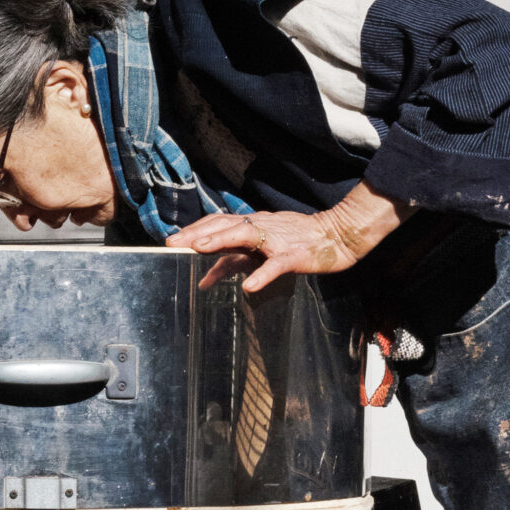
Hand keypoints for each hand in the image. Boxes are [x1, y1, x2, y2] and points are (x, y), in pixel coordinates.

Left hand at [172, 183, 409, 293]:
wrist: (338, 235)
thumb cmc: (299, 241)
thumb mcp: (261, 249)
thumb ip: (234, 260)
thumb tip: (205, 277)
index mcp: (254, 224)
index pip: (218, 222)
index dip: (194, 229)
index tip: (171, 240)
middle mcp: (262, 227)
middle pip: (224, 225)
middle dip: (197, 233)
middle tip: (173, 243)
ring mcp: (278, 240)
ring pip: (245, 235)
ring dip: (221, 240)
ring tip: (199, 248)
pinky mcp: (295, 255)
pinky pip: (276, 265)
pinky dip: (261, 274)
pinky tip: (248, 287)